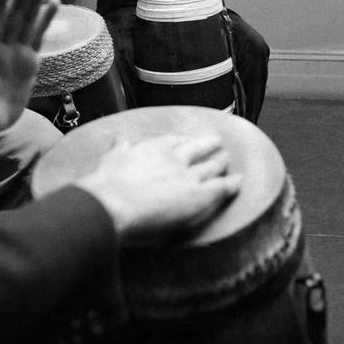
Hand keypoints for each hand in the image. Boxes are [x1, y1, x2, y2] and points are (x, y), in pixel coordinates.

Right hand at [78, 134, 241, 243]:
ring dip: (221, 162)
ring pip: (212, 166)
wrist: (111, 203)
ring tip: (228, 161)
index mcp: (152, 147)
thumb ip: (119, 150)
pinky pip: (221, 187)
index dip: (184, 140)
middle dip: (208, 145)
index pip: (174, 140)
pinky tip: (238, 182)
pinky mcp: (199, 195)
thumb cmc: (105, 186)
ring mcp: (189, 175)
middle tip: (217, 143)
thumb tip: (121, 141)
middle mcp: (174, 158)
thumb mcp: (110, 159)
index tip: (188, 140)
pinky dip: (231, 183)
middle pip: (197, 149)